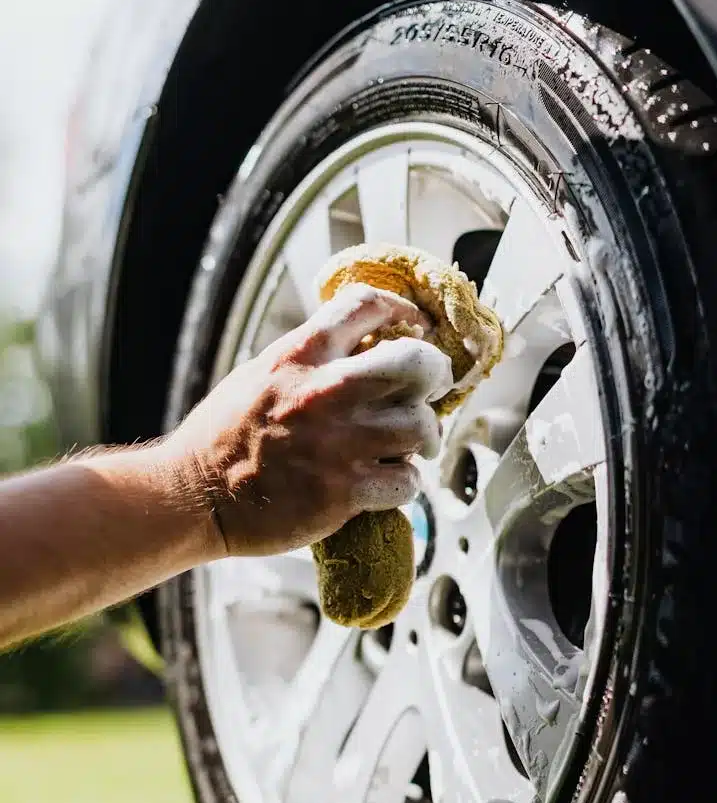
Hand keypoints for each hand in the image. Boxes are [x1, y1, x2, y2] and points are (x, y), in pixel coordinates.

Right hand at [161, 284, 452, 556]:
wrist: (195, 497)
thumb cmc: (224, 438)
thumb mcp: (260, 374)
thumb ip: (310, 358)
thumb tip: (362, 344)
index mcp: (299, 356)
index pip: (366, 305)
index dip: (402, 310)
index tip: (416, 325)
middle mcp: (322, 393)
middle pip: (416, 362)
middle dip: (434, 375)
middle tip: (430, 393)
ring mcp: (337, 444)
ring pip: (421, 426)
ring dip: (424, 438)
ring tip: (410, 447)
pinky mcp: (343, 492)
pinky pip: (406, 481)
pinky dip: (404, 484)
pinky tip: (387, 483)